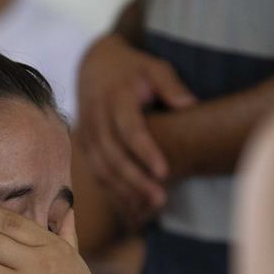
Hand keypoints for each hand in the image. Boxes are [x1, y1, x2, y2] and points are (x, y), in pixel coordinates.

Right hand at [77, 34, 196, 220]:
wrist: (96, 66)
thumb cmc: (134, 69)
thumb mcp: (154, 68)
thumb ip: (171, 85)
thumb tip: (190, 105)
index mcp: (114, 98)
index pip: (129, 130)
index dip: (146, 152)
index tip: (165, 172)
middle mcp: (96, 118)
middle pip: (113, 156)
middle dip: (136, 180)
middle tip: (161, 199)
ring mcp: (86, 134)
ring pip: (101, 170)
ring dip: (125, 191)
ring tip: (151, 207)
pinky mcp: (84, 146)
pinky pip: (96, 174)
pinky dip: (113, 191)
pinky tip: (134, 205)